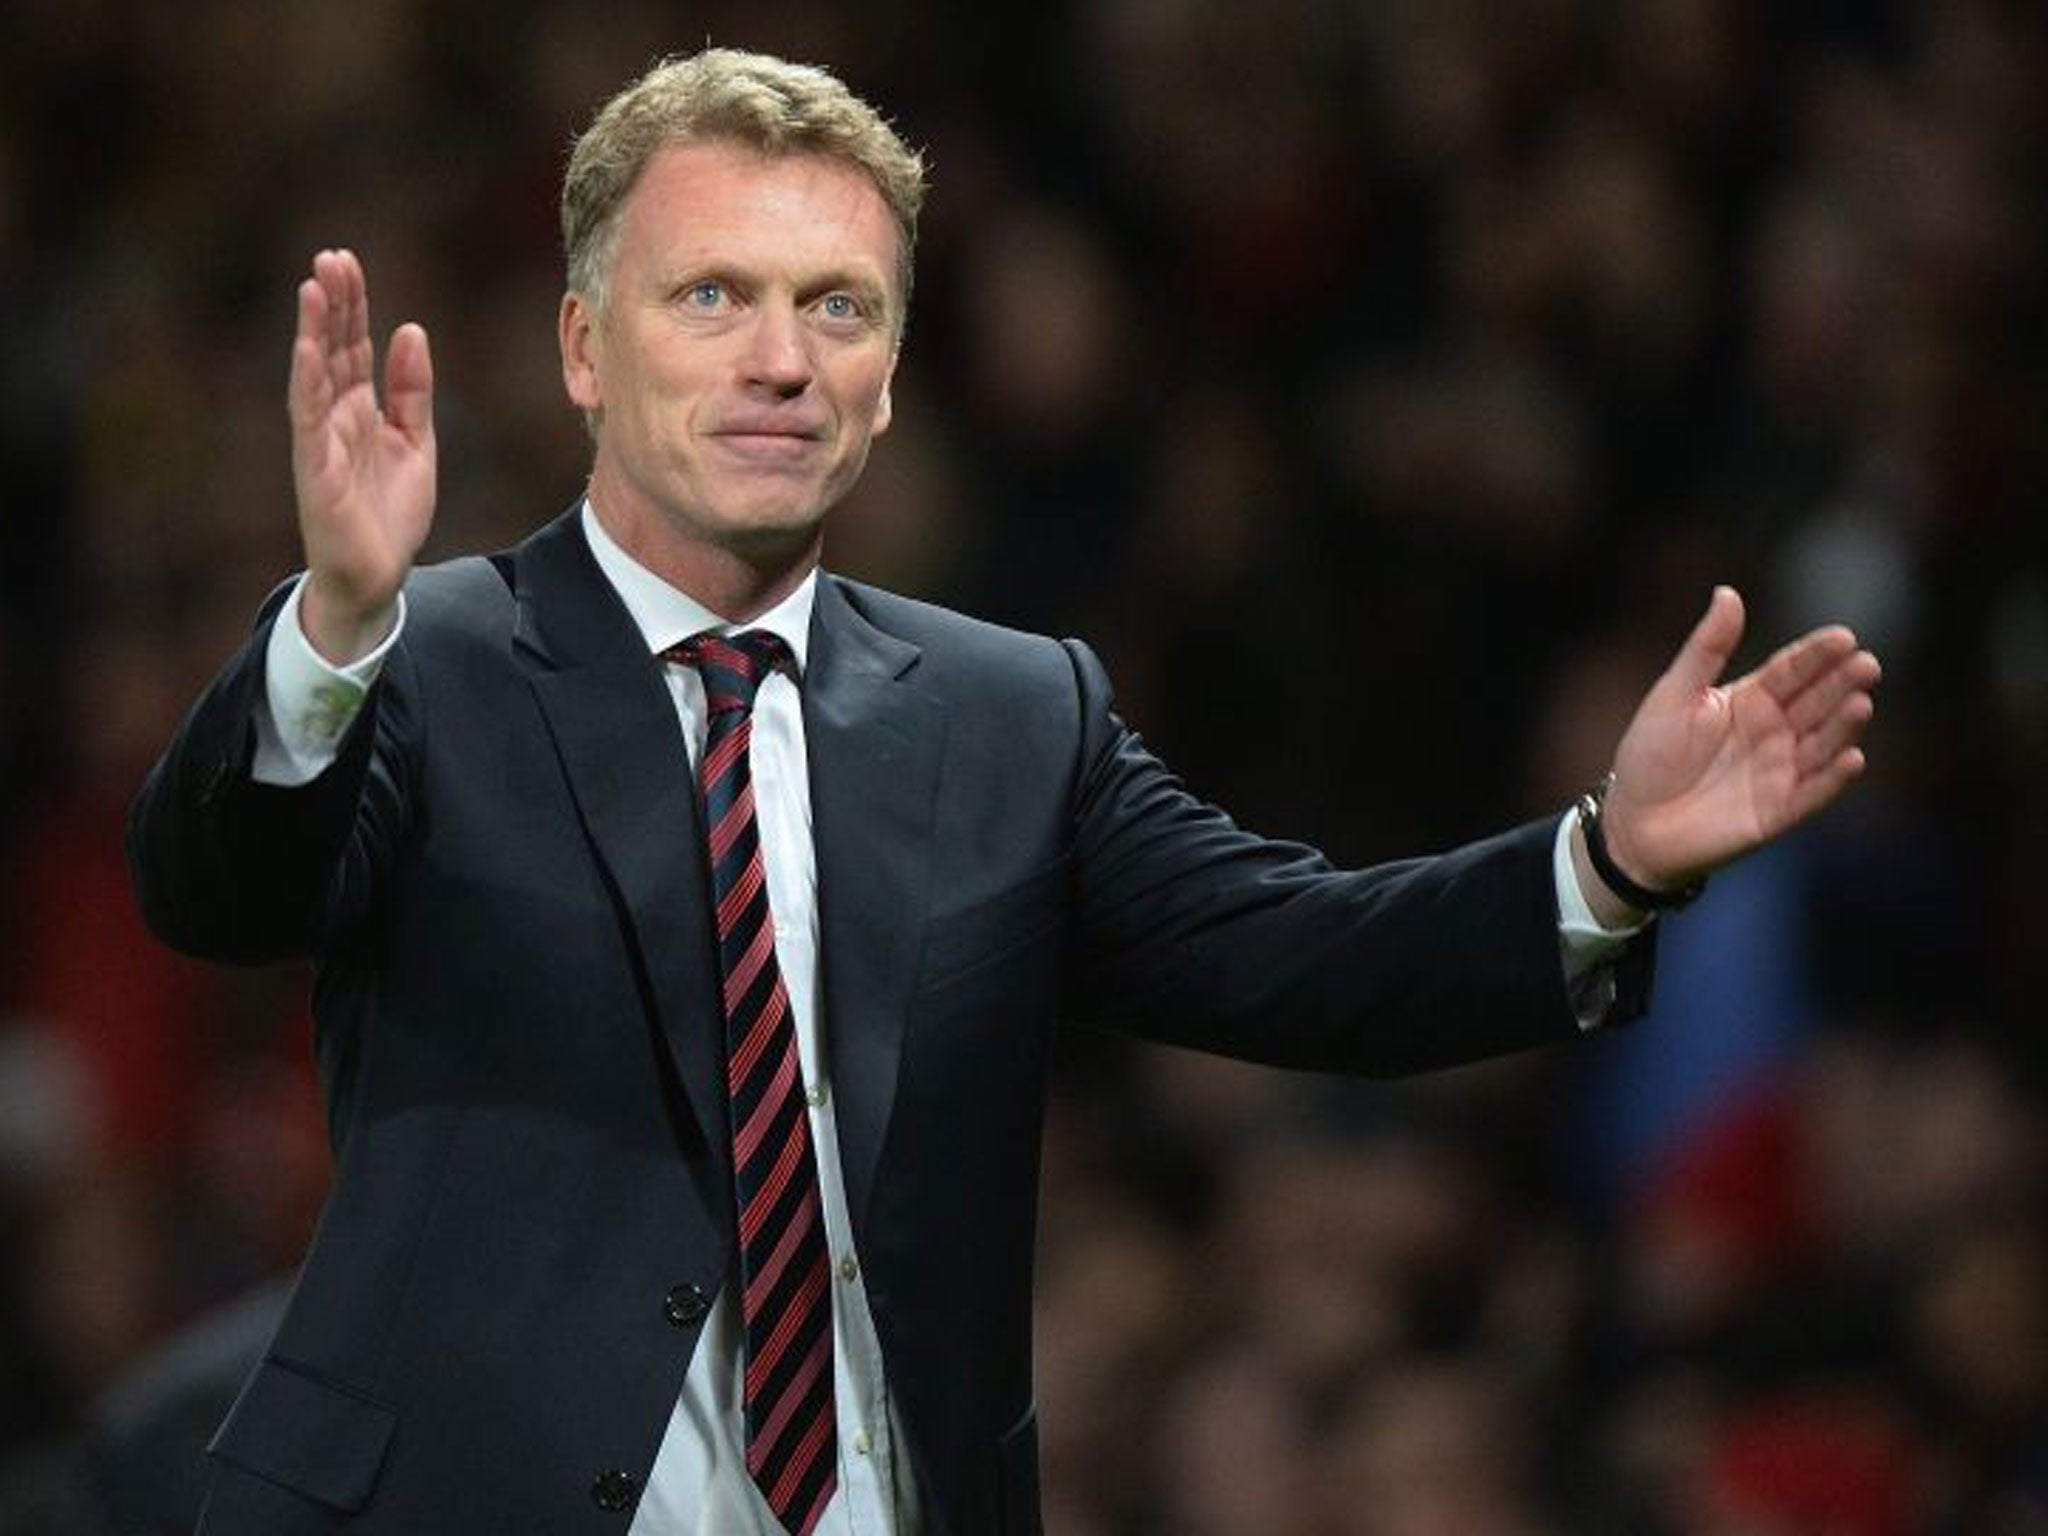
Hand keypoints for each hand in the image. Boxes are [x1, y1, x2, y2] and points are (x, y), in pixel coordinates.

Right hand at [287, 248, 435, 662]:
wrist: (377, 576)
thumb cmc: (390, 512)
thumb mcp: (416, 442)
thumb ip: (412, 390)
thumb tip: (411, 330)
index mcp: (360, 410)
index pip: (354, 346)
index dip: (353, 305)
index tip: (348, 262)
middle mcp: (334, 418)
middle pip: (334, 350)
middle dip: (334, 304)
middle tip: (331, 256)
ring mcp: (321, 442)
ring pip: (315, 376)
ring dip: (314, 331)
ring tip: (313, 287)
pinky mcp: (316, 471)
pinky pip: (309, 420)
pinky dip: (309, 383)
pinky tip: (309, 350)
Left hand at [1596, 586, 1879, 899]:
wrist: (1634, 822)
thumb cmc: (1651, 755)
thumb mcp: (1674, 695)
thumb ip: (1706, 649)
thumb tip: (1728, 592)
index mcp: (1751, 698)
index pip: (1792, 670)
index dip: (1817, 654)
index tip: (1843, 637)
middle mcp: (1775, 731)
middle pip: (1816, 701)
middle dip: (1842, 683)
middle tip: (1866, 664)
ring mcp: (1781, 770)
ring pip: (1823, 743)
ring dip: (1843, 725)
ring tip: (1860, 703)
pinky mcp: (1780, 811)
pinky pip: (1813, 792)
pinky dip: (1834, 778)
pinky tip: (1852, 758)